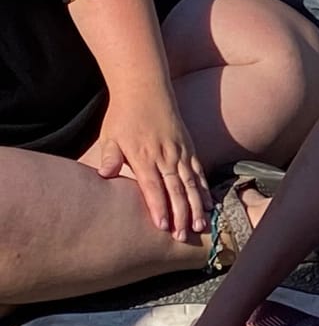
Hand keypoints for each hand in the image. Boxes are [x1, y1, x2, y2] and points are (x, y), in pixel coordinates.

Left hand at [94, 92, 210, 242]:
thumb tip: (104, 174)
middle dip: (180, 214)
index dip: (159, 207)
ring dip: (196, 206)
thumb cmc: (123, 116)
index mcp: (143, 155)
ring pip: (191, 184)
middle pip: (175, 190)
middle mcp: (165, 156)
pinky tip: (209, 204)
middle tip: (183, 236)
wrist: (145, 90)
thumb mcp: (110, 135)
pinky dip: (204, 189)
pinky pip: (199, 173)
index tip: (162, 227)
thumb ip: (109, 156)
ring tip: (200, 226)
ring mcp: (180, 152)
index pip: (153, 187)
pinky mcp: (189, 148)